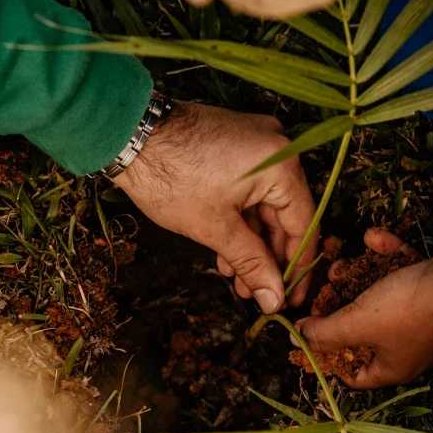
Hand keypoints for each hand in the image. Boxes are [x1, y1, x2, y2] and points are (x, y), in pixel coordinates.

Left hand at [113, 101, 317, 311]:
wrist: (128, 134)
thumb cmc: (171, 176)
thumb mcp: (216, 229)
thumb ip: (252, 264)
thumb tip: (274, 298)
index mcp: (282, 166)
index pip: (304, 225)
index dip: (297, 267)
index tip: (293, 298)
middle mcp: (277, 148)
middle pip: (284, 215)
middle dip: (267, 258)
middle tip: (256, 293)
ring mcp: (256, 143)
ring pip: (264, 204)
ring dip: (250, 242)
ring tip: (233, 277)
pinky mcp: (236, 143)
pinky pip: (249, 188)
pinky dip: (240, 218)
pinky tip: (225, 249)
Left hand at [296, 229, 432, 387]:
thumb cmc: (407, 310)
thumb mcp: (354, 324)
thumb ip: (323, 334)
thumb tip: (297, 340)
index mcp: (392, 367)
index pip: (354, 375)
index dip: (330, 360)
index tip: (312, 339)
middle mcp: (408, 346)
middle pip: (363, 333)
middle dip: (340, 309)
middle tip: (322, 293)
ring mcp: (422, 317)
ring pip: (380, 298)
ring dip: (358, 277)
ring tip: (340, 264)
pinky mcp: (432, 287)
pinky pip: (402, 271)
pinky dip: (388, 255)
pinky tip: (373, 238)